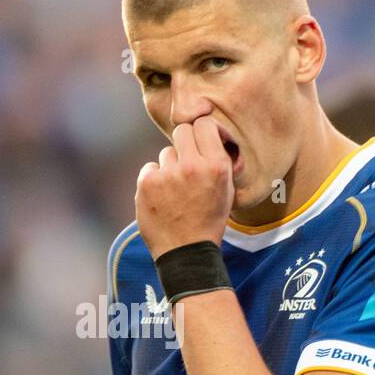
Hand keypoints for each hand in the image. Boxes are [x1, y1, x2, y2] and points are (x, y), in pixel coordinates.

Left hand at [135, 116, 232, 259]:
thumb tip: (212, 137)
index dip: (202, 131)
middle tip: (186, 161)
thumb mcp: (227, 190)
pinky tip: (162, 196)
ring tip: (175, 189)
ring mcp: (168, 174)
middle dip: (185, 143)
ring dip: (170, 165)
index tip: (201, 141)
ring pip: (166, 152)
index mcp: (216, 166)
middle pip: (182, 131)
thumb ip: (220, 161)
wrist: (186, 251)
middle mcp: (192, 166)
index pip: (205, 124)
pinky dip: (154, 179)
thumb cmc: (209, 221)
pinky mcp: (147, 183)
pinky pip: (150, 167)